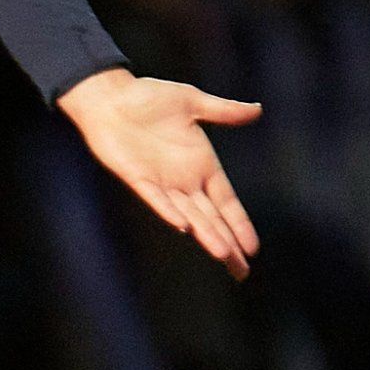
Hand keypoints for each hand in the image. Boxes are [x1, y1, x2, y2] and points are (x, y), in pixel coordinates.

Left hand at [57, 70, 263, 275]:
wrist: (111, 97)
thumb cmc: (149, 99)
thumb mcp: (192, 102)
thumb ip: (224, 111)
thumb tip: (258, 109)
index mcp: (202, 165)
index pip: (226, 202)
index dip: (239, 224)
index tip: (253, 248)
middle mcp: (185, 180)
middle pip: (212, 219)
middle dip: (228, 245)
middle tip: (242, 272)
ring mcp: (162, 182)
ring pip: (190, 216)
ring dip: (206, 234)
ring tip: (223, 255)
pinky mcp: (138, 178)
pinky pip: (156, 199)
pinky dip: (169, 211)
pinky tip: (183, 226)